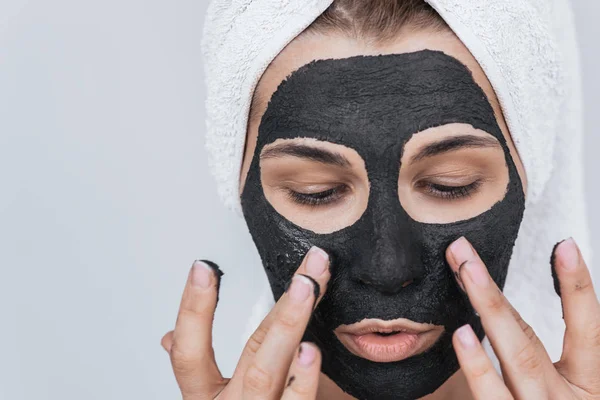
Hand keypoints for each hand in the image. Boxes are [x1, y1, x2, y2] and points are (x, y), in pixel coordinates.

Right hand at [161, 247, 329, 398]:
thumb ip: (195, 369)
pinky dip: (304, 381)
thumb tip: (169, 337)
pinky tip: (312, 351)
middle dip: (281, 313)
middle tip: (304, 275)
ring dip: (291, 329)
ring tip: (307, 292)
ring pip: (272, 374)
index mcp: (205, 397)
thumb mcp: (205, 399)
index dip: (193, 311)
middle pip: (253, 359)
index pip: (188, 355)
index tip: (203, 266)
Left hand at [446, 237, 599, 399]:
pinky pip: (491, 398)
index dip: (578, 287)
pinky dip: (478, 368)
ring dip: (490, 315)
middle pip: (529, 344)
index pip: (588, 331)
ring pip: (516, 363)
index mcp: (587, 387)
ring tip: (466, 278)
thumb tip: (499, 313)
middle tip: (465, 256)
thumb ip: (538, 364)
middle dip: (494, 297)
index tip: (565, 246)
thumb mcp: (561, 393)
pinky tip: (462, 338)